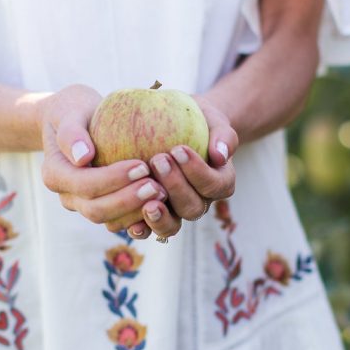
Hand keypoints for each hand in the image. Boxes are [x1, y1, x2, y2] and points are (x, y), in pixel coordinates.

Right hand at [38, 84, 164, 238]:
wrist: (77, 121)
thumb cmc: (76, 110)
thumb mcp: (69, 110)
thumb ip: (71, 132)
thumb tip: (83, 157)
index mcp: (56, 174)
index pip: (84, 184)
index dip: (113, 179)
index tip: (142, 165)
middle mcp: (69, 197)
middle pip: (96, 210)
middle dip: (128, 201)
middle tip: (157, 186)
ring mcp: (86, 206)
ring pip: (110, 222)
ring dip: (137, 213)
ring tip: (163, 194)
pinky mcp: (105, 210)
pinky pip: (123, 223)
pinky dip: (142, 219)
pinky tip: (164, 206)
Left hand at [140, 98, 237, 239]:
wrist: (177, 126)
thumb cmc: (199, 121)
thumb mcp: (214, 120)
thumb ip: (223, 136)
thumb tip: (220, 155)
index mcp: (219, 183)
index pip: (215, 185)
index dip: (198, 172)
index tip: (178, 149)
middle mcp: (199, 202)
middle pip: (193, 207)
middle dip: (176, 187)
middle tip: (158, 160)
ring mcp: (176, 212)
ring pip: (172, 226)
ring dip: (159, 216)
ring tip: (146, 201)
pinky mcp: (154, 216)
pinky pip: (148, 229)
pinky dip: (140, 228)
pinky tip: (127, 219)